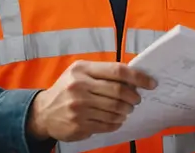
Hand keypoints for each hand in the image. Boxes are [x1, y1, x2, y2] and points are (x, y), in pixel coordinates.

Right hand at [26, 60, 156, 141]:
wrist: (44, 112)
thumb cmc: (67, 89)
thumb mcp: (79, 73)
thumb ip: (102, 73)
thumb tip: (132, 78)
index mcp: (82, 70)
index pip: (117, 71)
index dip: (137, 77)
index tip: (150, 83)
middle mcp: (79, 87)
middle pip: (118, 92)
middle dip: (133, 97)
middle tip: (137, 100)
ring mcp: (79, 107)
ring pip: (115, 110)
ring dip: (126, 111)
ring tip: (126, 110)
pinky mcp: (79, 124)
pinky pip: (108, 124)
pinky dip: (117, 122)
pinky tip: (116, 119)